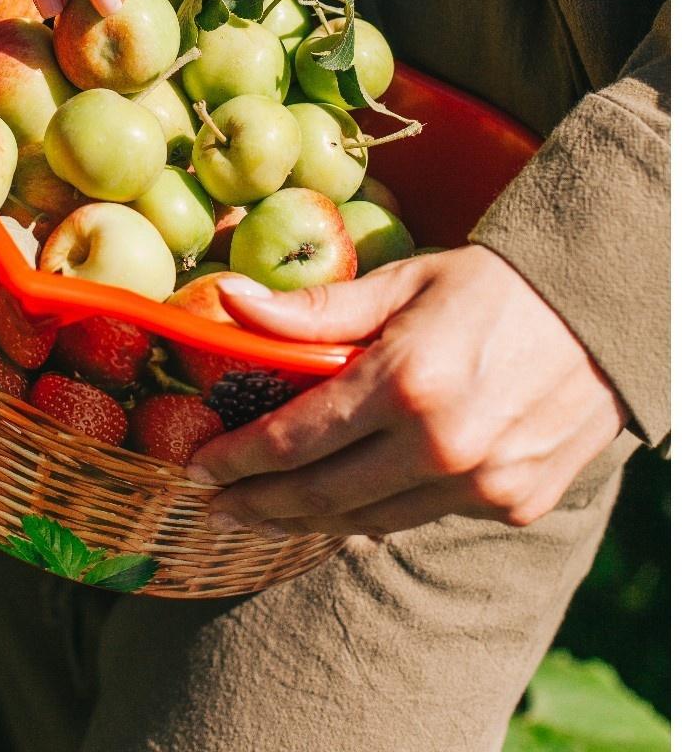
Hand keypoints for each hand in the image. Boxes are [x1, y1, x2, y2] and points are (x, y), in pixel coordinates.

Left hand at [188, 246, 626, 537]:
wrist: (602, 312)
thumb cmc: (492, 286)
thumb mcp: (403, 281)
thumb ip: (315, 310)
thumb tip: (231, 303)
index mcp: (406, 381)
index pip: (295, 440)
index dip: (238, 460)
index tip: (199, 466)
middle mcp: (442, 446)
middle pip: (321, 497)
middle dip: (257, 505)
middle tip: (214, 505)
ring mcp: (482, 485)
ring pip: (368, 520)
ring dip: (307, 520)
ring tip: (264, 512)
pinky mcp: (515, 506)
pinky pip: (421, 518)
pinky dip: (375, 515)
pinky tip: (343, 506)